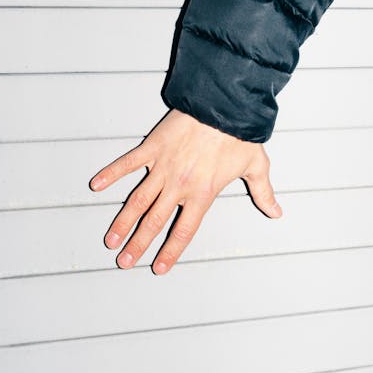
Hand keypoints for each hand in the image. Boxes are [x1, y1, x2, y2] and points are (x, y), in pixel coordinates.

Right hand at [89, 108, 282, 274]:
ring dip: (123, 221)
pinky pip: (128, 163)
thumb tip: (276, 212)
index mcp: (203, 193)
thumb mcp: (256, 166)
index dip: (170, 251)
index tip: (157, 267)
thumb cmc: (240, 134)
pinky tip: (96, 185)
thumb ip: (263, 193)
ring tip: (111, 239)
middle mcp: (180, 184)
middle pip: (155, 222)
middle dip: (138, 244)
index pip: (184, 231)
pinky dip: (112, 174)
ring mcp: (164, 166)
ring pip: (138, 200)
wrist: (225, 104)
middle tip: (124, 262)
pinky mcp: (153, 147)